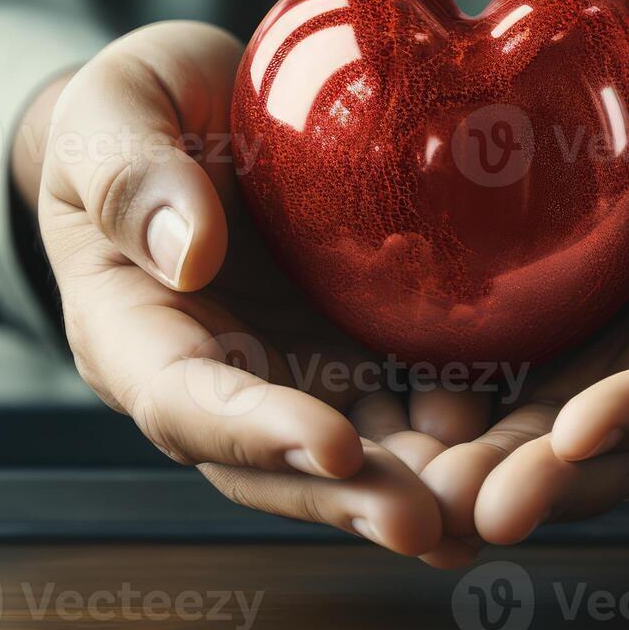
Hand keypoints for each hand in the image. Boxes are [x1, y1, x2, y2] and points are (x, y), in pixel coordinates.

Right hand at [19, 21, 489, 557]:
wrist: (197, 107)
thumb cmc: (136, 106)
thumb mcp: (112, 111)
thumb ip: (130, 175)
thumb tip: (190, 256)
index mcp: (130, 330)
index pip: (185, 402)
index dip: (259, 432)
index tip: (336, 442)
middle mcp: (209, 374)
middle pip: (270, 461)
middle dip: (349, 497)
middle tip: (429, 523)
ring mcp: (285, 371)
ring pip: (346, 454)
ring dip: (411, 489)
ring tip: (484, 513)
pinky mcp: (346, 352)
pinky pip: (398, 405)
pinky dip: (452, 434)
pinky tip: (516, 449)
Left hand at [417, 25, 628, 554]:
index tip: (579, 431)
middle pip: (623, 448)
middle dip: (552, 485)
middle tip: (474, 509)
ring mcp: (607, 369)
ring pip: (554, 449)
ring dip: (493, 483)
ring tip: (425, 505)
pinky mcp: (546, 354)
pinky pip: (503, 409)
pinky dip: (455, 442)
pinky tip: (393, 463)